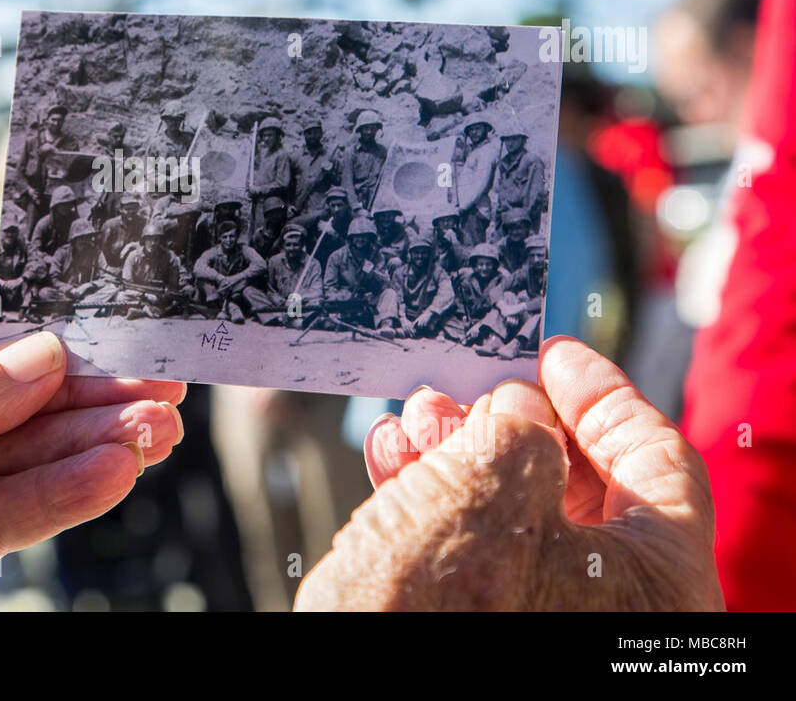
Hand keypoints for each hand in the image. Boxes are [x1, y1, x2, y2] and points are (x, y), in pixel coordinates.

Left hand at [0, 280, 184, 610]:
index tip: (104, 323)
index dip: (32, 324)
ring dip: (87, 441)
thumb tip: (42, 358)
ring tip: (155, 430)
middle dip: (79, 389)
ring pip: (14, 456)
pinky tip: (111, 472)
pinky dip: (60, 496)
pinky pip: (1, 518)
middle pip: (0, 392)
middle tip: (156, 383)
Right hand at [295, 337, 722, 609]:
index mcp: (657, 581)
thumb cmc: (445, 602)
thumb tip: (516, 413)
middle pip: (580, 486)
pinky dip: (439, 502)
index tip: (552, 354)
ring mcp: (552, 622)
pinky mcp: (490, 624)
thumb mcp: (490, 483)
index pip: (658, 459)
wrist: (364, 681)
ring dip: (462, 454)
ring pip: (518, 517)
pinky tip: (395, 460)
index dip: (602, 393)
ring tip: (415, 419)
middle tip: (471, 387)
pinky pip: (479, 553)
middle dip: (512, 423)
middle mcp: (617, 612)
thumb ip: (520, 428)